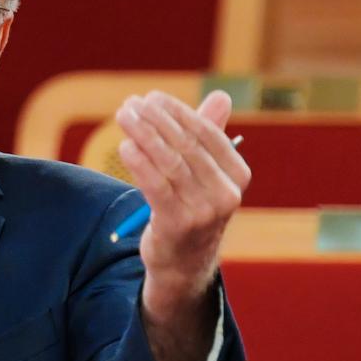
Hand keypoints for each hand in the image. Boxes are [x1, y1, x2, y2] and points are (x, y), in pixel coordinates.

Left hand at [115, 90, 250, 360]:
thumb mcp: (204, 173)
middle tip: (130, 105)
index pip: (206, 133)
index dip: (177, 112)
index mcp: (237, 176)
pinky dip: (138, 162)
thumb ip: (208, 135)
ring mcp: (203, 212)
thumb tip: (221, 95)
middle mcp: (226, 194)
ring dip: (142, 135)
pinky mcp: (178, 225)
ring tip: (123, 117)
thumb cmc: (191, 207)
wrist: (183, 264)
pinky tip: (125, 146)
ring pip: (169, 163)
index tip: (151, 98)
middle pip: (186, 146)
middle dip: (155, 120)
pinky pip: (155, 186)